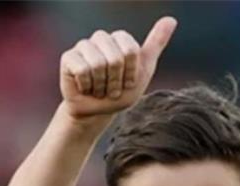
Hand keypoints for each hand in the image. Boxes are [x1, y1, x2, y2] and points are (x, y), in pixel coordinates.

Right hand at [59, 16, 176, 120]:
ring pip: (97, 64)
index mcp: (120, 38)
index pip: (131, 51)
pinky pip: (82, 70)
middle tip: (112, 89)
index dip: (131, 73)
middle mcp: (101, 38)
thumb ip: (156, 44)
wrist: (98, 112)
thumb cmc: (122, 92)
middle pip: (115, 58)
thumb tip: (171, 19)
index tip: (128, 82)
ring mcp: (83, 46)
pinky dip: (87, 86)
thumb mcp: (144, 70)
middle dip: (116, 81)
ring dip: (102, 86)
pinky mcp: (68, 58)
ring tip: (99, 89)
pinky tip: (86, 88)